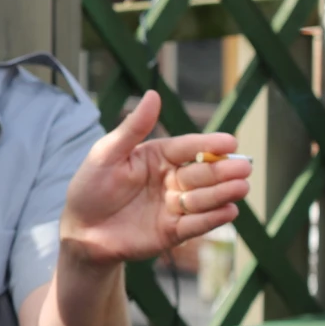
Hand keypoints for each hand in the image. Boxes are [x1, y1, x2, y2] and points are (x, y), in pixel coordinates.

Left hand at [59, 92, 249, 265]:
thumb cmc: (90, 186)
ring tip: (241, 187)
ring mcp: (173, 206)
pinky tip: (229, 211)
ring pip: (204, 198)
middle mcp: (170, 180)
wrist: (81, 230)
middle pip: (202, 173)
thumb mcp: (107, 153)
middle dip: (223, 170)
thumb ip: (133, 127)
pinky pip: (196, 224)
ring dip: (223, 193)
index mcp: (157, 157)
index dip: (209, 145)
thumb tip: (153, 94)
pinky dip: (213, 219)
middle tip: (244, 167)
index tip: (230, 142)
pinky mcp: (173, 232)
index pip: (188, 147)